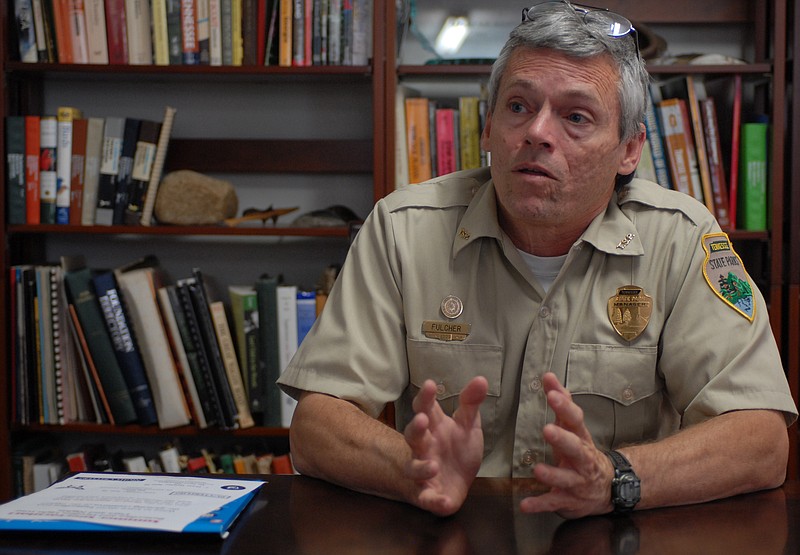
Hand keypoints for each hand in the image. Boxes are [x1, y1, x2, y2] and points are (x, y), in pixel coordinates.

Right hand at [403, 376, 487, 515]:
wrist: (455, 482)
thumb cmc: (456, 449)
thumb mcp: (467, 425)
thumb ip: (471, 403)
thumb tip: (481, 379)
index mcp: (434, 427)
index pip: (425, 408)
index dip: (426, 397)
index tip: (431, 385)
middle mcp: (424, 448)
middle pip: (413, 435)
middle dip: (416, 428)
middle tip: (422, 420)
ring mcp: (424, 471)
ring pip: (414, 468)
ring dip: (420, 467)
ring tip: (433, 466)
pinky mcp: (429, 495)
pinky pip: (427, 499)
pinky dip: (433, 501)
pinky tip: (441, 501)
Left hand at [519, 372, 613, 518]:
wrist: (609, 489)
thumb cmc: (584, 453)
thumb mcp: (575, 428)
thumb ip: (561, 403)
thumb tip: (549, 376)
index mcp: (581, 439)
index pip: (575, 420)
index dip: (565, 406)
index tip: (552, 393)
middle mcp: (582, 460)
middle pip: (575, 448)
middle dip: (562, 440)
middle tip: (547, 430)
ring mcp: (577, 482)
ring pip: (566, 478)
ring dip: (552, 474)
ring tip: (538, 470)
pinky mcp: (568, 501)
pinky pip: (552, 503)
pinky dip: (539, 505)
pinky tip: (524, 505)